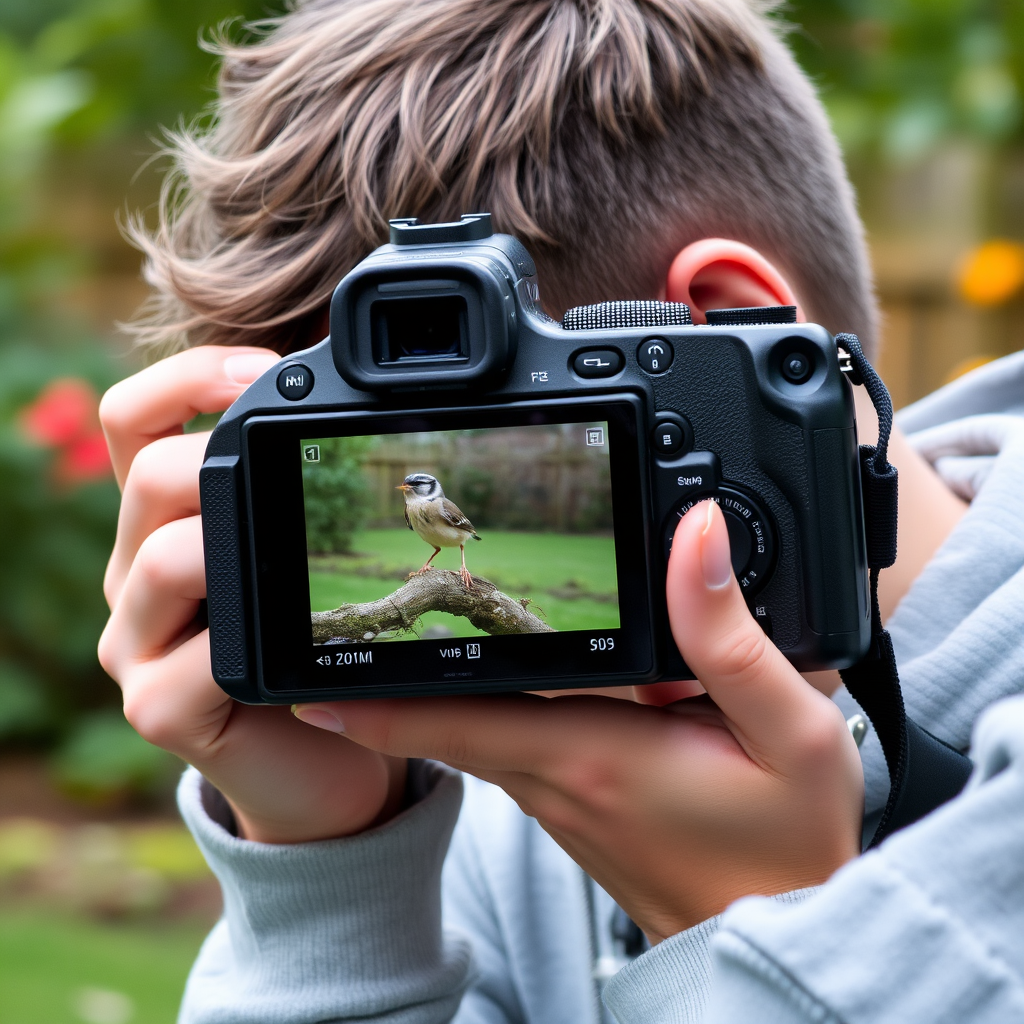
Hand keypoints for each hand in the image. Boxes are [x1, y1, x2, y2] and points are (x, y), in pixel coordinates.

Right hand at [98, 346, 406, 842]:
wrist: (327, 760)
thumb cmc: (320, 646)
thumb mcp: (303, 555)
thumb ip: (299, 489)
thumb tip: (347, 394)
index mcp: (166, 520)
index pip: (134, 420)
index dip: (189, 377)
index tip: (271, 371)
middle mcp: (135, 572)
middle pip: (150, 474)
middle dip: (227, 462)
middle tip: (300, 481)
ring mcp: (136, 643)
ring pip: (161, 557)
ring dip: (236, 548)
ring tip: (296, 575)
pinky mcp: (158, 709)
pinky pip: (193, 659)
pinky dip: (246, 649)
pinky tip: (293, 658)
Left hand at [295, 501, 862, 939]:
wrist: (784, 937)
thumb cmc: (787, 849)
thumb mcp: (788, 733)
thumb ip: (729, 635)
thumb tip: (691, 535)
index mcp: (591, 752)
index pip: (455, 719)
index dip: (374, 700)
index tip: (307, 680)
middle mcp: (558, 779)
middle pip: (453, 719)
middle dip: (391, 681)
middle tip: (345, 632)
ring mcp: (562, 801)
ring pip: (477, 735)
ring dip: (437, 695)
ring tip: (402, 641)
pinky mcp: (578, 809)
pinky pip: (511, 753)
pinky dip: (487, 715)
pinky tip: (501, 684)